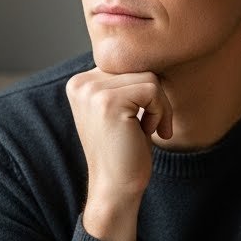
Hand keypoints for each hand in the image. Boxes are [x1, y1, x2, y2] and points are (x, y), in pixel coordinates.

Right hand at [66, 68, 172, 240]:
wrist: (115, 189)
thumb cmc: (125, 151)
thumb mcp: (122, 110)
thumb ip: (125, 82)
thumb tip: (151, 51)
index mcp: (80, 82)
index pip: (129, 64)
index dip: (144, 91)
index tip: (141, 120)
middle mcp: (80, 83)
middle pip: (139, 66)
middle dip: (154, 97)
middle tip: (148, 127)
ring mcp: (92, 91)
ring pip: (149, 76)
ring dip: (159, 106)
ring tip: (147, 130)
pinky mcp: (108, 101)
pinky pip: (153, 89)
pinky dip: (160, 112)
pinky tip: (148, 133)